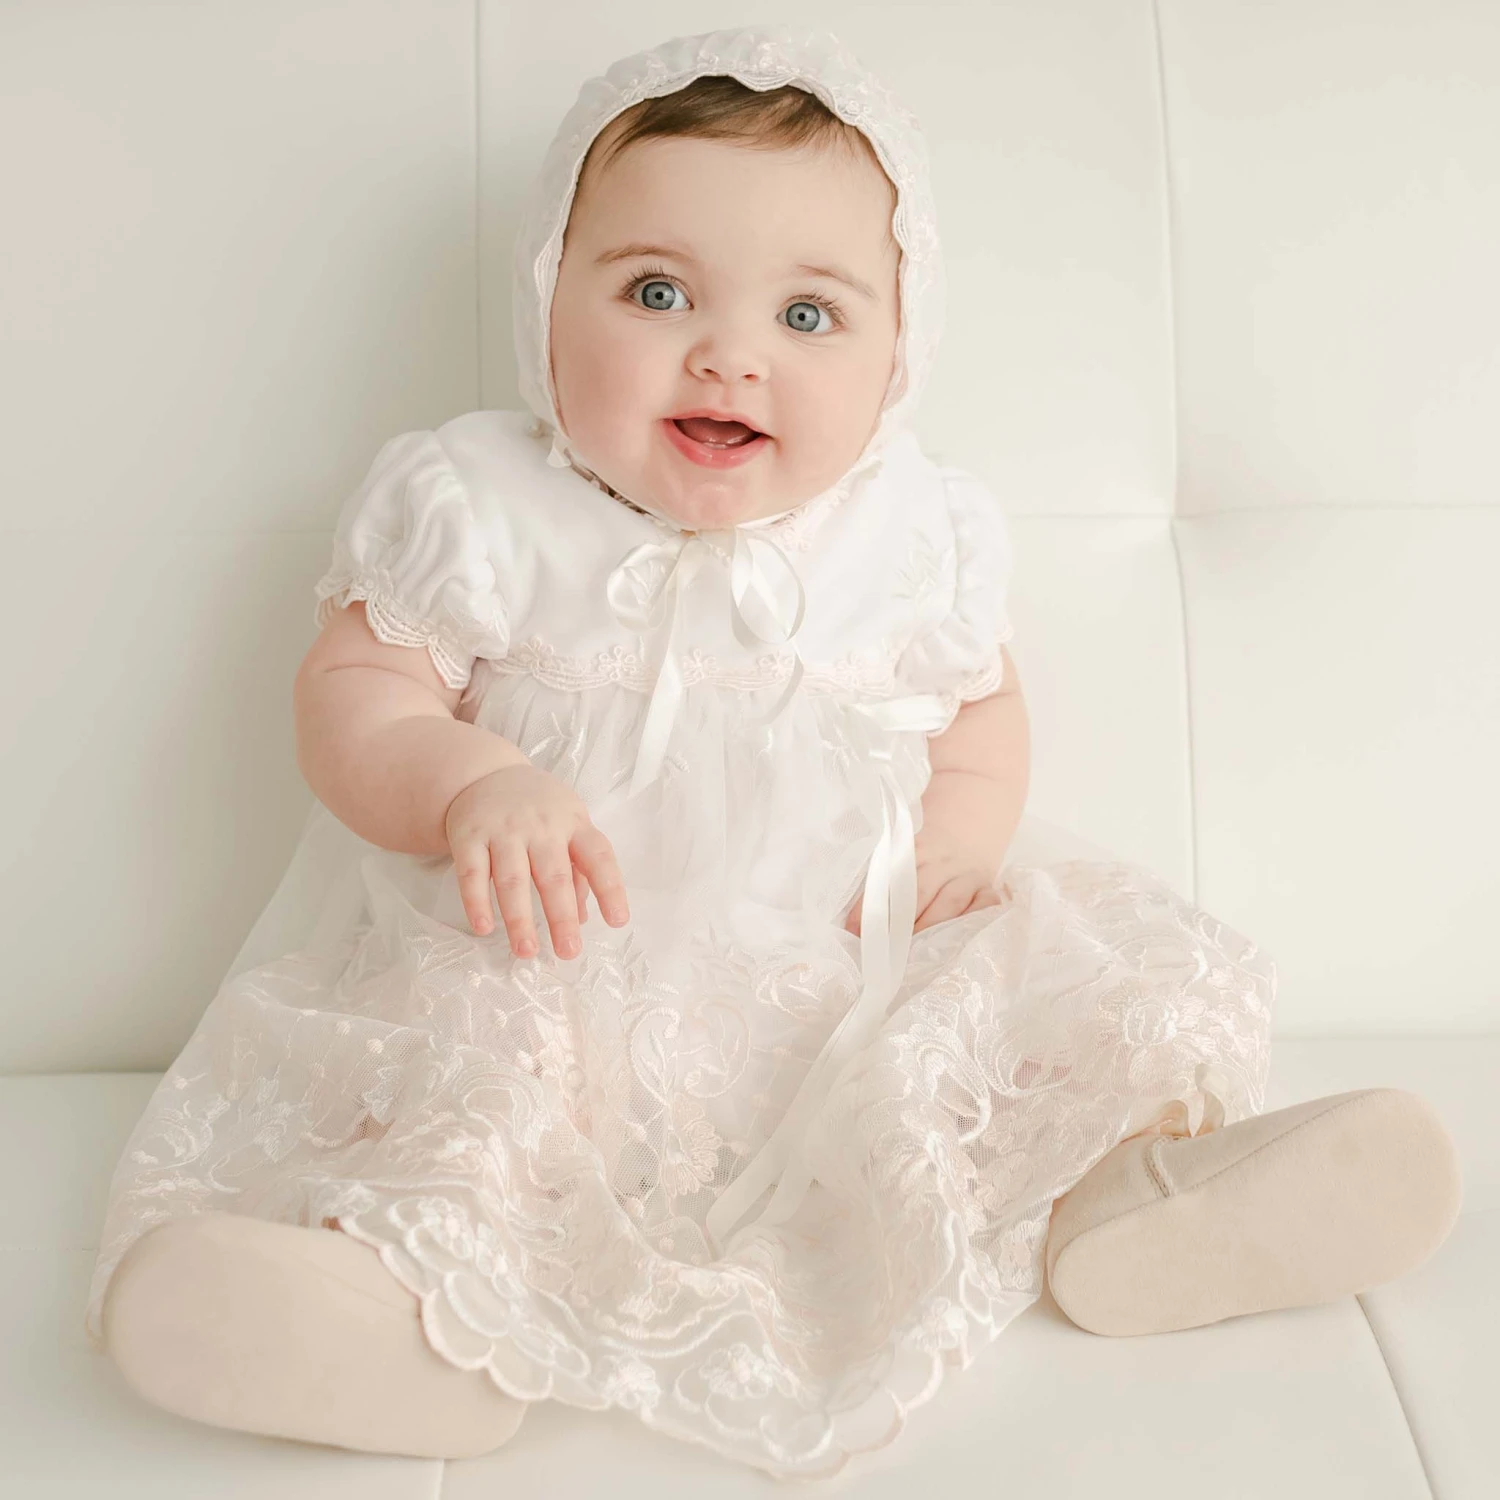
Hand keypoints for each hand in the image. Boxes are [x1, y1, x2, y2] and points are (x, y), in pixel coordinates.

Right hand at [445, 763, 629, 958]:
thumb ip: (579, 870)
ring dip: (519, 918)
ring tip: (527, 951)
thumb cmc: (539, 810)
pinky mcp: (469, 835)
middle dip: (561, 916)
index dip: (610, 889)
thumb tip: (585, 918)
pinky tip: (484, 928)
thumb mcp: (569, 826)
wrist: (485, 773)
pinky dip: (476, 902)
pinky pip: (471, 873)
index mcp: (574, 824)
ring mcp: (503, 830)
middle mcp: (541, 826)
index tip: (617, 921)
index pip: (598, 857)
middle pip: (554, 875)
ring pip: (512, 878)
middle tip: (568, 952)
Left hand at [843, 832, 1004, 937]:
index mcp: (913, 848)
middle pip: (918, 892)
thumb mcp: (903, 844)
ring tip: (910, 954)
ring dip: (929, 929)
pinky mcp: (987, 888)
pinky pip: (985, 906)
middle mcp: (941, 861)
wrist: (972, 819)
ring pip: (949, 903)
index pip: (887, 877)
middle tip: (879, 948)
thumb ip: (878, 869)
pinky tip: (960, 941)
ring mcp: (966, 875)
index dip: (869, 905)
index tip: (852, 929)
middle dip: (897, 923)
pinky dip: (974, 921)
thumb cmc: (927, 844)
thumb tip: (842, 905)